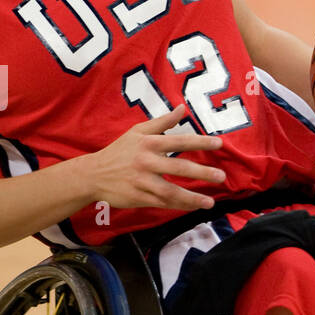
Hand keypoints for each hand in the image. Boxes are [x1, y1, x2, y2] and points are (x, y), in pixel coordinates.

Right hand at [84, 106, 224, 210]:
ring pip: (171, 191)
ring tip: (209, 202)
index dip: (199, 142)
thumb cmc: (118, 152)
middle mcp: (146, 161)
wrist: (93, 175)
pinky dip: (178, 205)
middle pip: (178, 167)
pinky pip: (162, 203)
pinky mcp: (138, 197)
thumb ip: (162, 122)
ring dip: (192, 197)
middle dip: (202, 172)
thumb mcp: (137, 132)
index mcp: (148, 143)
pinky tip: (192, 206)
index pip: (178, 140)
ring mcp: (142, 181)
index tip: (219, 143)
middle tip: (221, 176)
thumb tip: (182, 108)